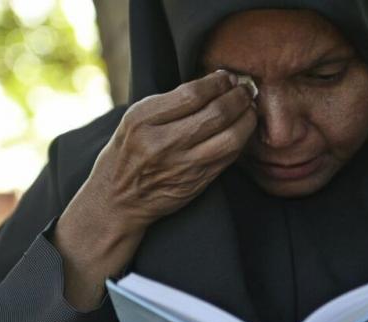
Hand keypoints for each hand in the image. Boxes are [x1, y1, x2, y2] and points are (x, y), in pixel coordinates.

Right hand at [53, 70, 256, 310]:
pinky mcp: (197, 182)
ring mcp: (182, 166)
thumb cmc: (127, 152)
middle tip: (246, 90)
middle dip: (238, 97)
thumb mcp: (135, 120)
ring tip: (249, 109)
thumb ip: (169, 103)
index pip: (192, 94)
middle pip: (216, 114)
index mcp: (143, 121)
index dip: (217, 82)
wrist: (118, 200)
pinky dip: (241, 140)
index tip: (227, 77)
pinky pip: (229, 157)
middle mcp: (162, 143)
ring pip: (230, 138)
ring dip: (247, 119)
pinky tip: (242, 130)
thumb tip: (213, 83)